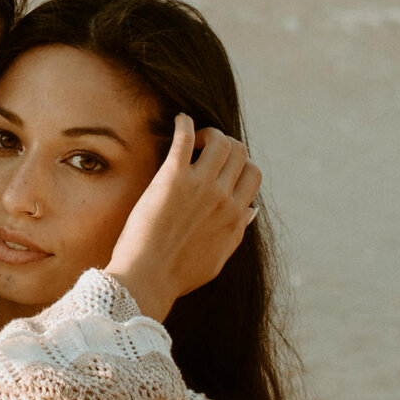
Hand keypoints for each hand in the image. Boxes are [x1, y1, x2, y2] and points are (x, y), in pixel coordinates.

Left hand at [108, 116, 260, 320]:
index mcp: (236, 215)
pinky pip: (185, 137)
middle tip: (205, 149)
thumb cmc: (177, 274)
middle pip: (239, 152)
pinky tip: (179, 121)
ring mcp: (200, 185)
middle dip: (226, 145)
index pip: (252, 174)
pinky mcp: (173, 177)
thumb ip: (237, 232)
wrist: (147, 278)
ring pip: (220, 140)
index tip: (222, 167)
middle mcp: (223, 197)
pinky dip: (185, 123)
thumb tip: (251, 211)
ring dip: (208, 133)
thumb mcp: (218, 258)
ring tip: (193, 139)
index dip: (239, 165)